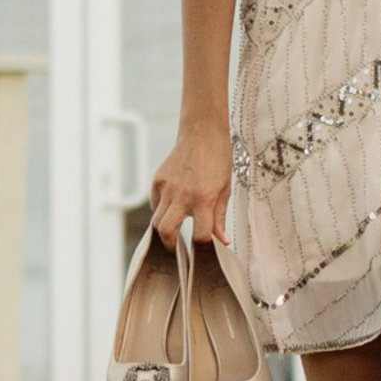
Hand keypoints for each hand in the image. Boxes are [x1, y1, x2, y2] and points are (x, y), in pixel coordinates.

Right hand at [149, 116, 234, 247]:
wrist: (202, 131)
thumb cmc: (218, 159)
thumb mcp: (225, 189)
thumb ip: (220, 216)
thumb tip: (222, 240)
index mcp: (204, 198)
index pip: (200, 234)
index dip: (202, 246)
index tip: (203, 249)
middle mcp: (182, 194)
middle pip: (165, 231)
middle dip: (170, 245)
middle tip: (177, 249)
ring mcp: (167, 187)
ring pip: (156, 219)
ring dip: (163, 229)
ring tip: (173, 230)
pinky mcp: (157, 180)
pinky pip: (155, 203)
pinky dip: (161, 209)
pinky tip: (172, 205)